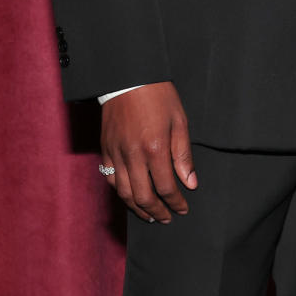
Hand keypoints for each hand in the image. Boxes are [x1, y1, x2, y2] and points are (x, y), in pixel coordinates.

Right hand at [100, 81, 197, 222]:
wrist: (129, 78)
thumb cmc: (158, 96)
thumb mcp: (179, 120)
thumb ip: (183, 154)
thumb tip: (190, 183)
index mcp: (155, 148)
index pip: (166, 187)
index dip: (176, 202)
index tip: (183, 209)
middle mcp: (133, 155)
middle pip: (143, 197)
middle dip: (157, 212)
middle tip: (167, 218)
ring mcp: (116, 154)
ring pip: (124, 193)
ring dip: (138, 209)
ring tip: (150, 215)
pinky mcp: (105, 150)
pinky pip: (111, 180)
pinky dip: (121, 194)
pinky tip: (131, 197)